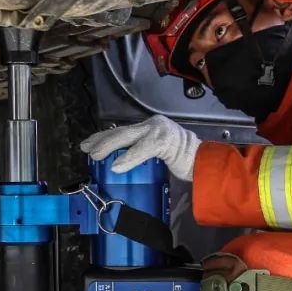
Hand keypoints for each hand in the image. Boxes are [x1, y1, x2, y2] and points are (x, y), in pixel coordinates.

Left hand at [80, 114, 200, 180]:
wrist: (205, 162)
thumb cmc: (183, 161)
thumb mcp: (158, 154)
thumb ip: (141, 153)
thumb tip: (118, 162)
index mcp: (151, 127)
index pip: (123, 130)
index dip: (104, 136)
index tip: (88, 143)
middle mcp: (154, 124)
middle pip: (122, 131)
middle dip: (102, 140)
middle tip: (86, 148)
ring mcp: (160, 131)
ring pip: (128, 136)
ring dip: (109, 146)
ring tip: (96, 155)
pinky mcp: (165, 142)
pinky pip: (142, 150)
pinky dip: (128, 158)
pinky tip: (117, 166)